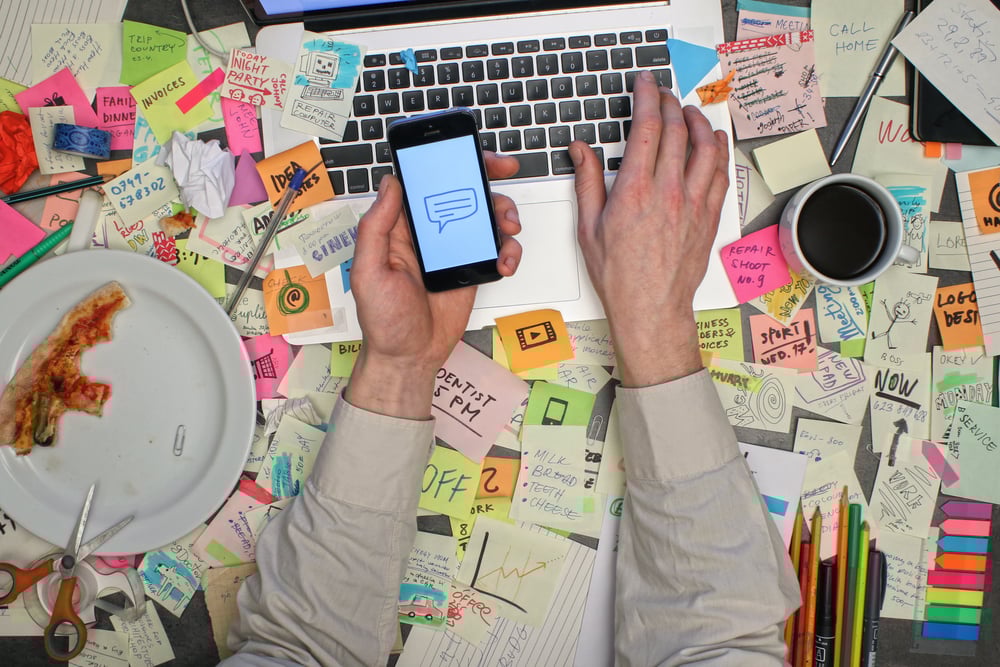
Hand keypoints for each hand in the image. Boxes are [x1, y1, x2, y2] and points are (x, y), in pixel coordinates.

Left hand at [345, 153, 521, 418]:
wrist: (409, 358)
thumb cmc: (383, 320)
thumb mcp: (370, 271)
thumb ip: (377, 226)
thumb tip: (391, 183)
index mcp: (400, 226)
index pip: (424, 181)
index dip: (446, 160)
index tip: (465, 150)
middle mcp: (429, 232)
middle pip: (462, 190)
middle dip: (487, 176)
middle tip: (505, 169)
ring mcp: (454, 249)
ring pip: (485, 216)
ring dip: (502, 214)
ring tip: (508, 228)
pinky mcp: (473, 268)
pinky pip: (496, 249)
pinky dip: (507, 251)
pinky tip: (504, 263)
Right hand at [570, 71, 729, 386]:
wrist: (650, 309)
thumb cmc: (619, 276)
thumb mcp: (589, 228)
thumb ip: (587, 182)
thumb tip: (581, 150)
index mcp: (634, 192)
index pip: (646, 128)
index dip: (647, 97)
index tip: (645, 83)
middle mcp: (668, 193)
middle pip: (677, 131)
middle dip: (670, 103)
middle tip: (663, 93)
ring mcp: (693, 204)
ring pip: (704, 147)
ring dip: (697, 122)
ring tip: (688, 111)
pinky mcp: (708, 217)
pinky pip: (720, 173)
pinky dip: (718, 150)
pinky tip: (713, 142)